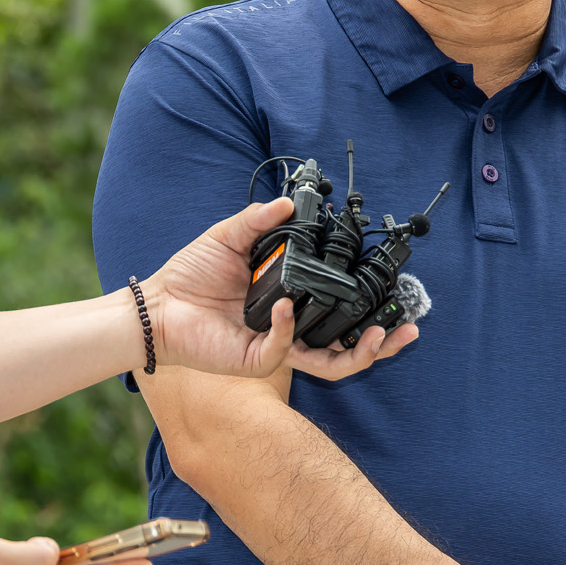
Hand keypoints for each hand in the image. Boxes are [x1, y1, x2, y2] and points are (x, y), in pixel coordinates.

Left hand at [144, 198, 417, 379]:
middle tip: (408, 330)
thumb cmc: (190, 276)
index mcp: (290, 303)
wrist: (157, 306)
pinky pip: (283, 346)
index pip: (338, 310)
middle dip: (382, 345)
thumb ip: (258, 219)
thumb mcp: (228, 237)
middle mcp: (289, 329)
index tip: (390, 288)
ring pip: (329, 363)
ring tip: (378, 336)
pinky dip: (287, 326)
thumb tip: (289, 200)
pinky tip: (284, 306)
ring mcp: (276, 347)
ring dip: (358, 352)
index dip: (368, 305)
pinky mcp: (256, 360)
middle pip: (346, 347)